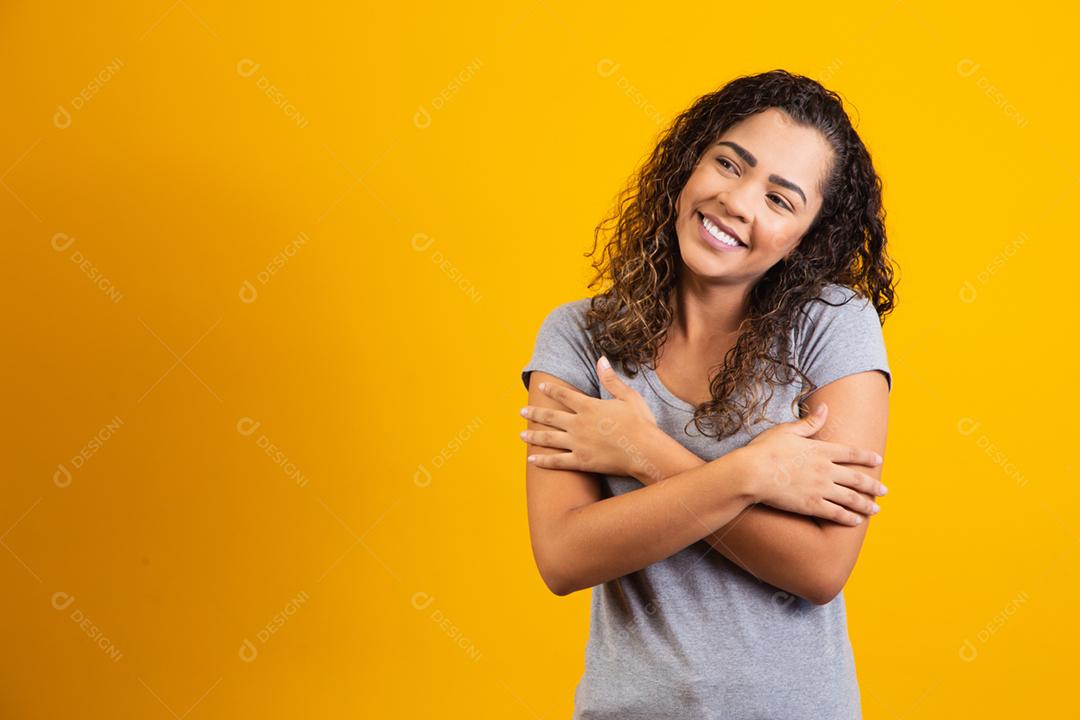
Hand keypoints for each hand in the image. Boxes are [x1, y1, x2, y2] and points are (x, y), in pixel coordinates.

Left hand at [520, 356, 657, 476]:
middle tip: (521, 412)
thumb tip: (601, 359)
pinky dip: (543, 461)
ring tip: (522, 435)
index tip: (540, 387)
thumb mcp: (628, 396)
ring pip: (549, 439)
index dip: (551, 390)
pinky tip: (532, 460)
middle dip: (535, 414)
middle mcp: (578, 424)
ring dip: (534, 436)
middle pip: (550, 417)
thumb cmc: (640, 423)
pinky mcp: (581, 461)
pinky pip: (557, 461)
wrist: (644, 450)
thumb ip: (610, 379)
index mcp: (588, 407)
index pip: (564, 395)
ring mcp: (578, 444)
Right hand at [738, 403, 887, 525]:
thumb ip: (809, 422)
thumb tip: (825, 408)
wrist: (752, 473)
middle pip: (856, 478)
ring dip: (865, 504)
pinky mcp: (811, 505)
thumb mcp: (787, 430)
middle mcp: (825, 469)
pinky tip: (856, 520)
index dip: (866, 457)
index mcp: (820, 450)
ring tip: (875, 509)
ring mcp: (820, 488)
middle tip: (884, 491)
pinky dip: (848, 517)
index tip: (878, 460)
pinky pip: (835, 513)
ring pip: (850, 498)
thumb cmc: (765, 450)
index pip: (851, 453)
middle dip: (873, 485)